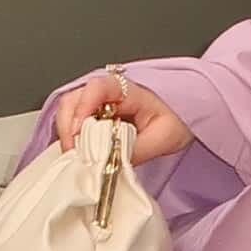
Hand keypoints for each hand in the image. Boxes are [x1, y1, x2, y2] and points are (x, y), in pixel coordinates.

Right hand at [54, 70, 188, 161]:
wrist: (182, 119)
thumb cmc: (175, 120)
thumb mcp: (164, 137)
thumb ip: (137, 150)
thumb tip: (111, 163)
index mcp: (128, 89)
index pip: (97, 88)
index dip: (83, 108)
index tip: (79, 133)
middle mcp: (106, 92)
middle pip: (73, 101)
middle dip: (69, 129)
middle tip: (76, 156)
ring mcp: (96, 103)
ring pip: (68, 113)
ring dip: (68, 137)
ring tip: (79, 159)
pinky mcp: (91, 117)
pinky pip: (72, 125)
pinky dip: (72, 142)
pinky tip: (82, 157)